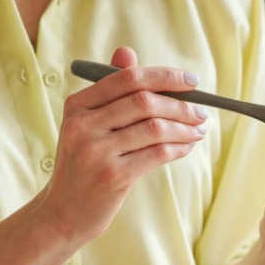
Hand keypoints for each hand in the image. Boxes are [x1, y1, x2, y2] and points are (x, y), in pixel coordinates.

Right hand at [39, 47, 207, 243]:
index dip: (165, 76)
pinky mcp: (112, 177)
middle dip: (181, 104)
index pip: (127, 78)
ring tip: (199, 129)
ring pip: (154, 127)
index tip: (191, 82)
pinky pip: (157, 154)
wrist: (62, 212)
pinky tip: (188, 146)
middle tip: (201, 111)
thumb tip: (127, 52)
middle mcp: (83, 125)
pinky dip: (179, 148)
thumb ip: (109, 91)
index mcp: (77, 105)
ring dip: (185, 127)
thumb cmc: (82, 164)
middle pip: (144, 101)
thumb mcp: (86, 124)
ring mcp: (96, 152)